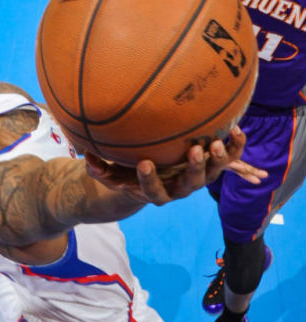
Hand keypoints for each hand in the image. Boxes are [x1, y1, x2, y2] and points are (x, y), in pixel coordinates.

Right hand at [85, 127, 256, 204]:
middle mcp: (180, 188)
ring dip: (217, 159)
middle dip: (194, 168)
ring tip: (216, 142)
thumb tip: (86, 155)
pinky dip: (234, 146)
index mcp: (157, 192)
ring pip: (212, 174)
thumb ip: (99, 168)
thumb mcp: (113, 174)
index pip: (153, 190)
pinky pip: (229, 160)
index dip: (149, 179)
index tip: (144, 162)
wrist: (154, 176)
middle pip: (191, 184)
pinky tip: (236, 129)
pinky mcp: (211, 167)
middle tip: (194, 150)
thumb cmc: (129, 173)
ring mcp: (198, 179)